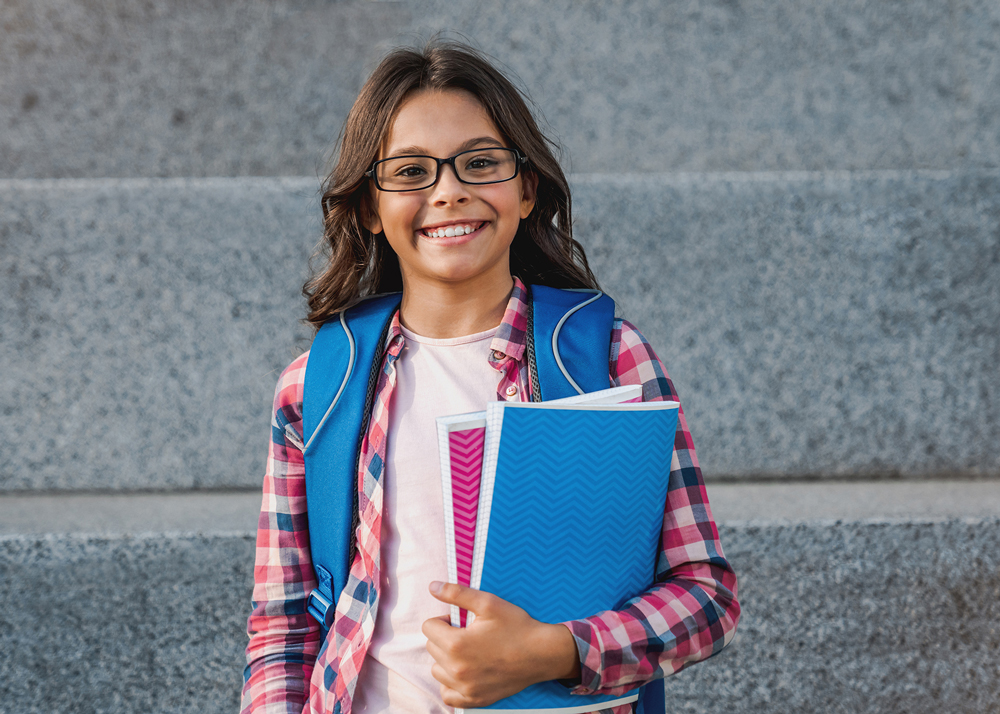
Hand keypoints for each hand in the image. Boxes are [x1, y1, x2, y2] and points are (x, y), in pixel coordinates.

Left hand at [422, 581, 580, 708]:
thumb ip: (456, 593)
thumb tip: (433, 587)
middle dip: (444, 637)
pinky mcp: (474, 699)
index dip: (443, 620)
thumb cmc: (517, 626)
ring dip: (445, 660)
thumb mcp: (488, 603)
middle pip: (431, 647)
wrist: (541, 653)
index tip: (458, 621)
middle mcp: (457, 669)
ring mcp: (465, 688)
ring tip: (467, 652)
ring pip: (437, 670)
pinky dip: (450, 684)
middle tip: (467, 633)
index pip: (428, 627)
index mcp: (456, 644)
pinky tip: (463, 672)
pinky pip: (447, 695)